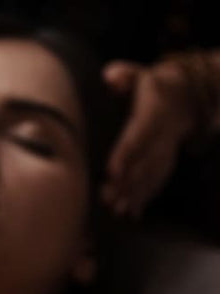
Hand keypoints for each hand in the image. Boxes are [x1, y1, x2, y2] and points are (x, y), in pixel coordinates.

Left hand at [102, 60, 198, 217]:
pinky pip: (158, 179)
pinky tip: (133, 213)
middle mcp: (163, 136)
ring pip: (152, 174)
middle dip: (128, 183)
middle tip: (108, 200)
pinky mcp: (166, 159)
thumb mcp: (141, 75)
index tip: (112, 172)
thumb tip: (110, 76)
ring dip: (135, 194)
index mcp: (153, 115)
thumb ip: (125, 75)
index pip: (137, 136)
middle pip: (144, 162)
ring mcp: (167, 149)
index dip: (125, 154)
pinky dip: (146, 196)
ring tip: (118, 211)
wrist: (189, 94)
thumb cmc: (154, 84)